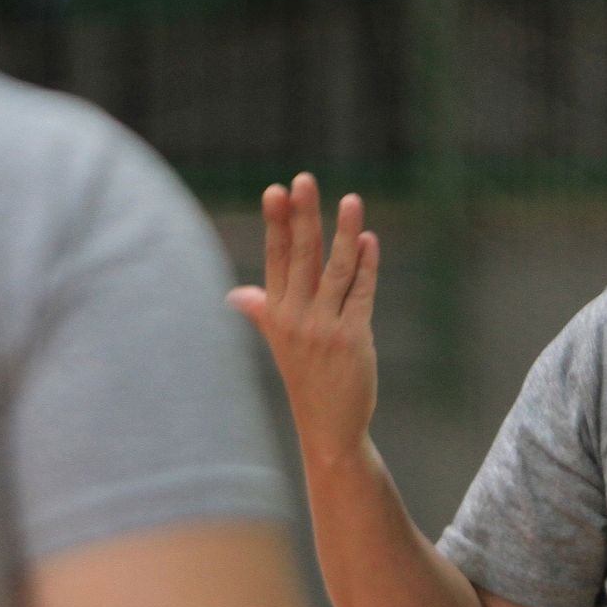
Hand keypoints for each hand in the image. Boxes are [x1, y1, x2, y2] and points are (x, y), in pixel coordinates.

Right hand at [227, 173, 380, 465]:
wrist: (328, 426)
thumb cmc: (306, 378)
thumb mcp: (279, 343)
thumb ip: (263, 312)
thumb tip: (237, 294)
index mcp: (276, 313)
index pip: (276, 258)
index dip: (277, 223)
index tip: (276, 190)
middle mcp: (296, 318)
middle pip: (301, 257)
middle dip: (302, 216)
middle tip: (303, 180)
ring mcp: (324, 328)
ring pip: (335, 271)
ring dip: (345, 233)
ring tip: (352, 200)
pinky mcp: (353, 339)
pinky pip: (361, 294)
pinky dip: (366, 266)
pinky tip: (370, 241)